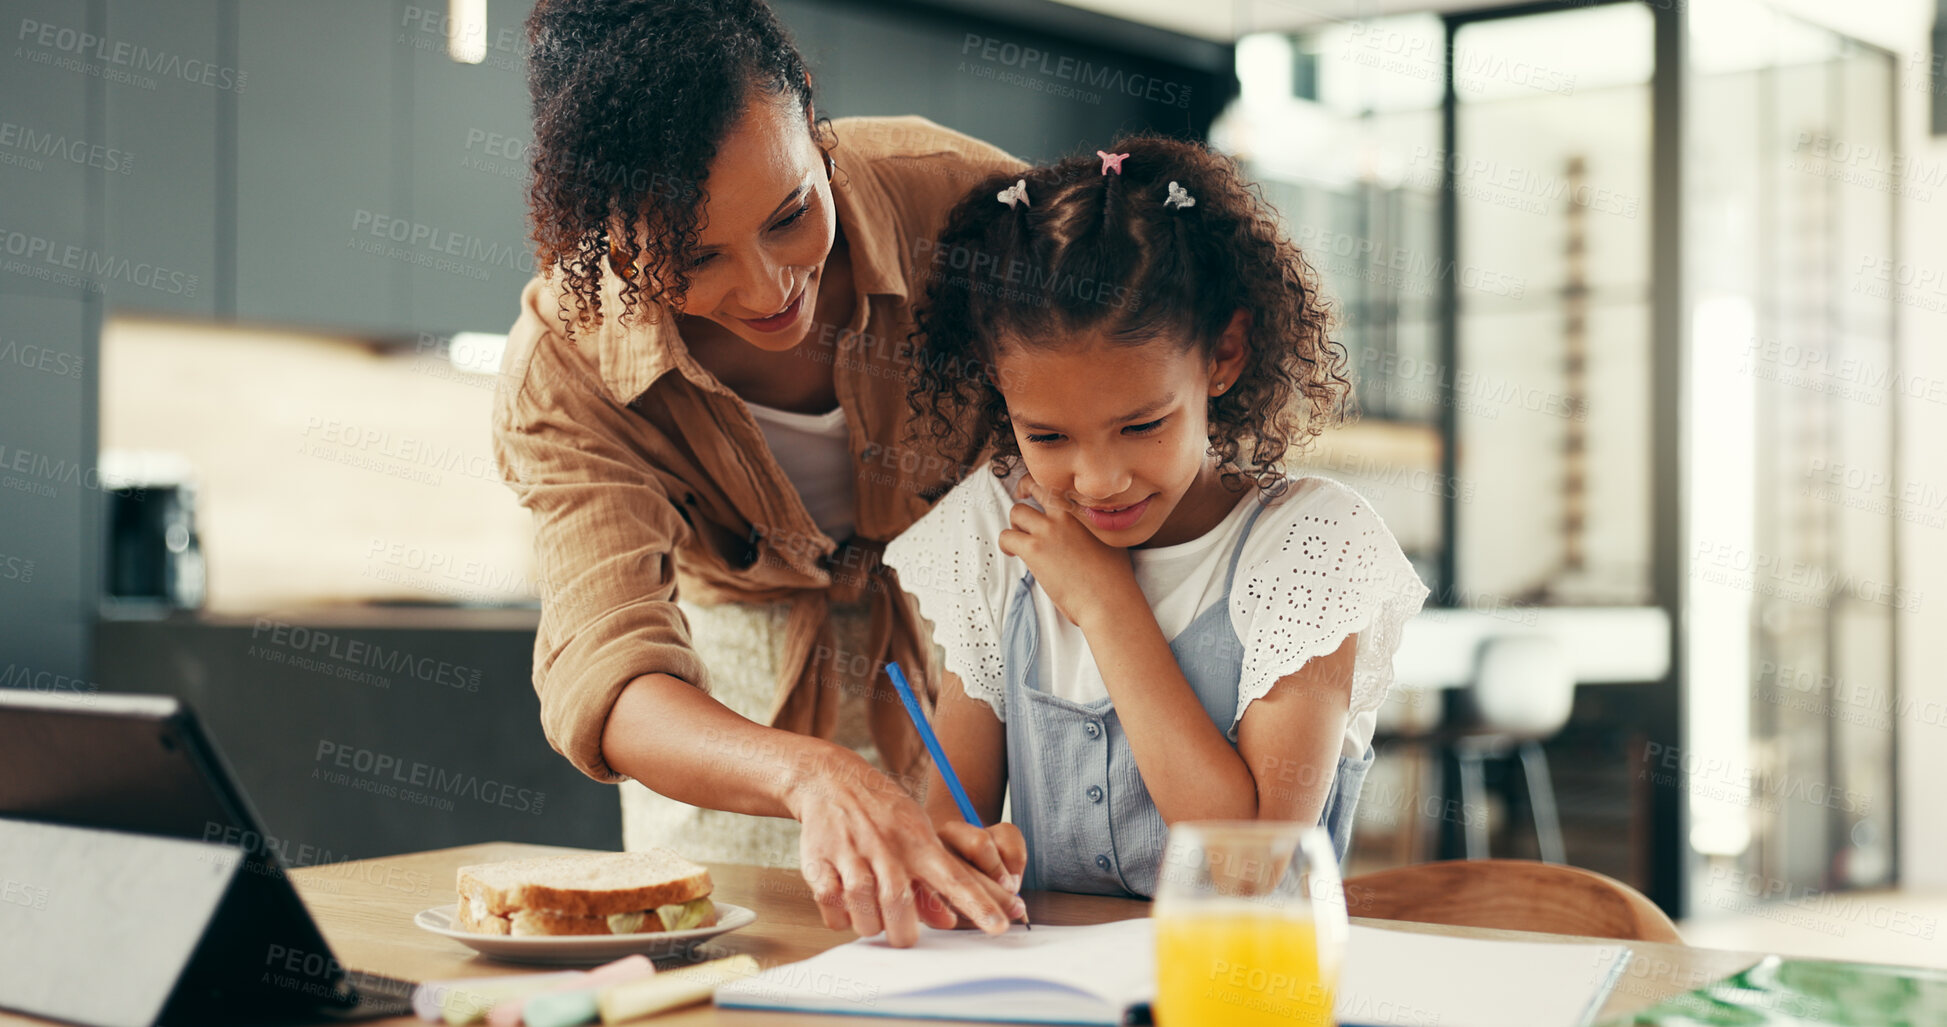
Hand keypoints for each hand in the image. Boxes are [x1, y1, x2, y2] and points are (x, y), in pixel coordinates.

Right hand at [787, 748, 1027, 946]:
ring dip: (870, 925)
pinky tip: (847, 910)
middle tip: (903, 936)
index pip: (956, 877)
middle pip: (900, 904)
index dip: (979, 904)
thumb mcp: (917, 835)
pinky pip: (831, 906)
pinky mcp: (819, 860)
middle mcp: (888, 847)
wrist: (833, 779)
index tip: (1001, 927)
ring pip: (863, 911)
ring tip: (873, 918)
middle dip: (902, 933)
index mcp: (919, 842)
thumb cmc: (884, 815)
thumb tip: (951, 921)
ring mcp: (852, 853)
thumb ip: (934, 880)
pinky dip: (840, 918)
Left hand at [998, 473, 1138, 626]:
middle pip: (1034, 488)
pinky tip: (1014, 554)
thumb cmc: (1113, 580)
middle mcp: (1065, 516)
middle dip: (1024, 492)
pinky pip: (1007, 537)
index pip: (1057, 485)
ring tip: (1021, 539)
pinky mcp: (1034, 550)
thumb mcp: (1113, 543)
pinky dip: (1006, 545)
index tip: (1033, 488)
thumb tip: (1095, 536)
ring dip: (1015, 524)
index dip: (1041, 483)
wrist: (1108, 600)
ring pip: (1017, 512)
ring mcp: (1048, 530)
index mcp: (1084, 511)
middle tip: (1021, 499)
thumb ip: (1099, 533)